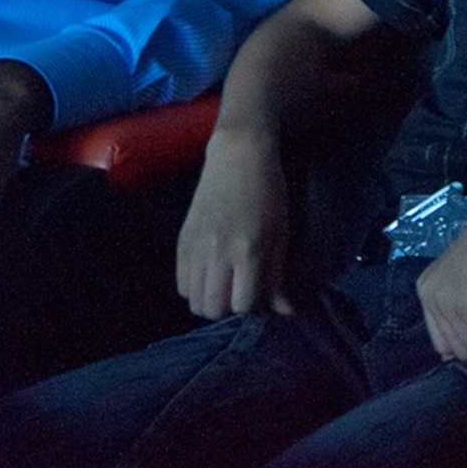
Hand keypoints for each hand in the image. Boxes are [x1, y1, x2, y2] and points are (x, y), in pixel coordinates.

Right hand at [176, 128, 292, 318]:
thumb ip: (278, 276)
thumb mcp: (280, 234)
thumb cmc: (268, 192)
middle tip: (240, 289)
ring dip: (210, 300)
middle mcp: (217, 253)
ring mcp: (195, 247)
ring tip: (224, 283)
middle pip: (213, 309)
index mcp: (248, 250)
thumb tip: (286, 311)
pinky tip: (209, 273)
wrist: (238, 156)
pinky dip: (194, 287)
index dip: (253, 304)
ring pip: (193, 302)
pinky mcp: (182, 241)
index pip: (243, 304)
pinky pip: (180, 285)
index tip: (259, 290)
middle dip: (229, 307)